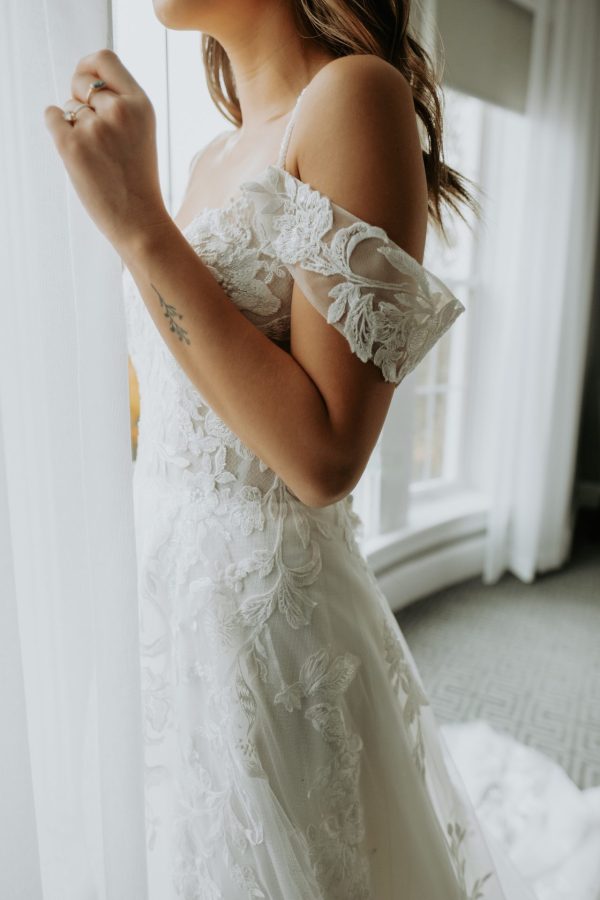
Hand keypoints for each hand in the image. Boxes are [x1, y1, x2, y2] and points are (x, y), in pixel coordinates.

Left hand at [44, 48, 170, 252]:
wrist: (140, 220)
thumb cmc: (138, 179)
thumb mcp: (143, 131)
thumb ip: (121, 102)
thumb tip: (85, 79)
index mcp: (141, 105)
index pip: (105, 59)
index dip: (89, 67)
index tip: (85, 80)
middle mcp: (119, 111)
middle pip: (82, 82)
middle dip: (80, 100)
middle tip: (95, 132)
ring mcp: (95, 128)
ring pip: (69, 107)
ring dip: (75, 125)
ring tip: (97, 155)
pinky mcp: (72, 146)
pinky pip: (52, 116)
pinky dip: (57, 127)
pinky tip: (74, 148)